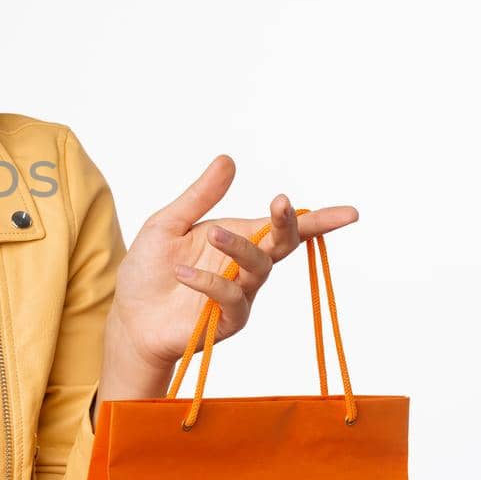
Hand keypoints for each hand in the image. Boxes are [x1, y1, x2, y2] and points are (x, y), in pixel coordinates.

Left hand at [107, 154, 358, 375]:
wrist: (129, 316)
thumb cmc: (150, 270)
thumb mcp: (168, 224)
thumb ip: (200, 196)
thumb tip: (227, 159)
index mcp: (238, 237)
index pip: (283, 227)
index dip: (319, 220)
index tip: (351, 213)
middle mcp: (246, 265)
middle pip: (282, 244)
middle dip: (287, 223)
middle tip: (280, 203)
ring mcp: (241, 293)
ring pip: (258, 267)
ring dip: (238, 247)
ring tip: (211, 233)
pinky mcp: (228, 319)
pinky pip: (231, 296)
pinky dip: (208, 281)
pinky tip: (182, 273)